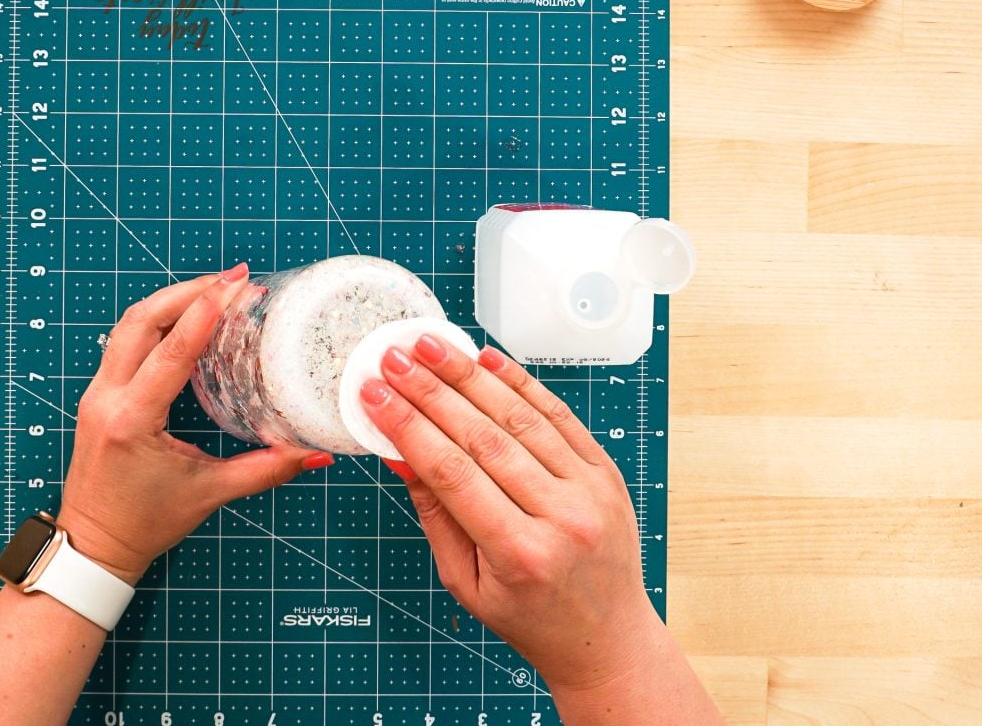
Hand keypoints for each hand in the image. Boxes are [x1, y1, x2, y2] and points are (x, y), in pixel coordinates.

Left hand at [58, 265, 329, 582]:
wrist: (93, 544)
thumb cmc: (144, 523)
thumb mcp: (209, 494)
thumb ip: (264, 470)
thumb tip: (314, 453)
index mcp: (131, 419)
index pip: (170, 350)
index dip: (204, 312)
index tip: (234, 285)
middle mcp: (107, 398)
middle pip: (141, 321)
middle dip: (187, 291)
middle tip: (232, 279)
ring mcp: (97, 393)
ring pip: (128, 325)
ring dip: (170, 300)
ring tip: (213, 288)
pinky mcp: (99, 394)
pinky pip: (125, 342)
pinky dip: (157, 321)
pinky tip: (187, 317)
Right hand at [360, 337, 657, 692]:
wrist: (606, 636)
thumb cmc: (529, 618)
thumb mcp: (466, 582)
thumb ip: (435, 515)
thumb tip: (399, 454)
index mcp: (521, 554)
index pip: (454, 475)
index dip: (409, 428)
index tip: (375, 396)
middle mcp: (562, 517)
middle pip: (485, 438)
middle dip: (431, 392)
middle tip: (393, 358)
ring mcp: (591, 490)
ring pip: (521, 419)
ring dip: (470, 376)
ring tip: (431, 345)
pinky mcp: (605, 472)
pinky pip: (559, 417)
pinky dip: (521, 384)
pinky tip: (487, 359)